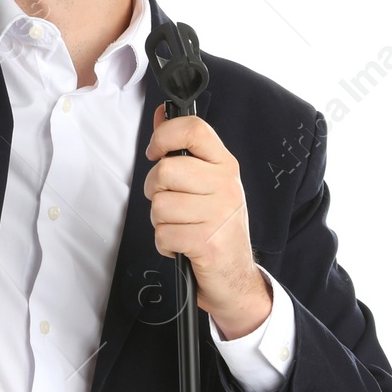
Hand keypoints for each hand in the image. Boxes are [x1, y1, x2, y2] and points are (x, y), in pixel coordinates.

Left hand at [144, 103, 271, 338]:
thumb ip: (182, 149)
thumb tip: (161, 114)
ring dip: (161, 222)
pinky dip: (165, 245)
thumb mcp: (205, 183)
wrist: (235, 276)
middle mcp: (226, 186)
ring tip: (181, 228)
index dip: (164, 136)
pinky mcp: (208, 242)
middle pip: (166, 170)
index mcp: (224, 165)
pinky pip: (163, 235)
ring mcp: (219, 214)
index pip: (193, 130)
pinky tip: (183, 246)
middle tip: (170, 202)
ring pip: (159, 205)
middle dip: (155, 190)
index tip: (155, 152)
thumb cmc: (216, 226)